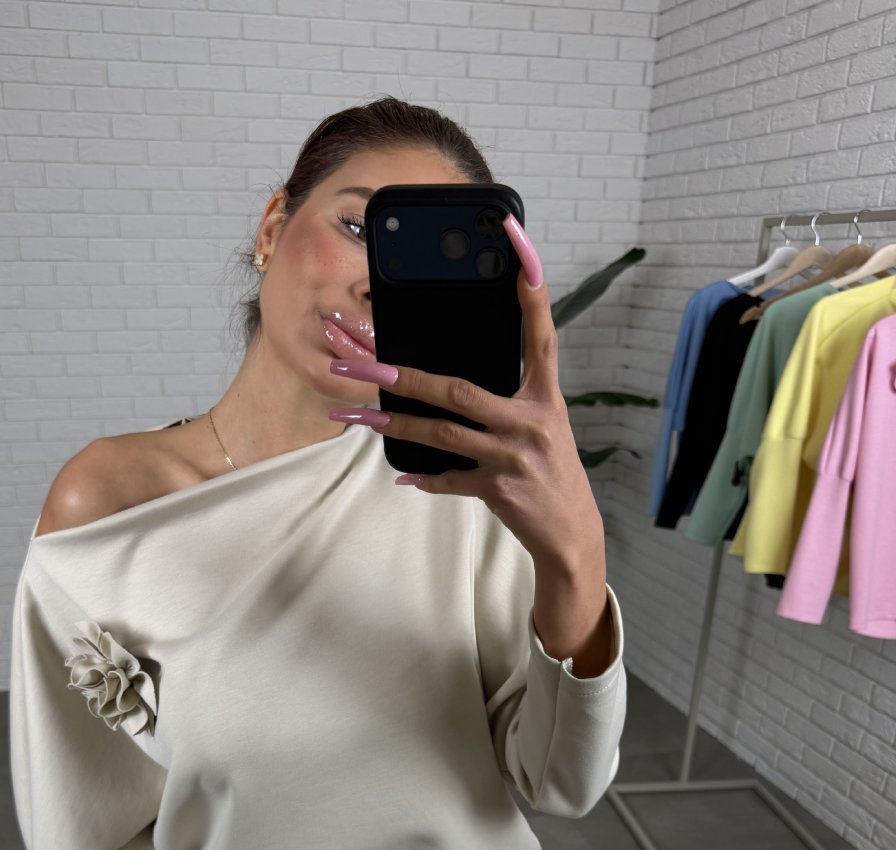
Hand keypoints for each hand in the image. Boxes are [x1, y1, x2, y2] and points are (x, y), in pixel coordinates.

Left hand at [327, 213, 604, 571]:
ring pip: (442, 432)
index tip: (517, 242)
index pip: (541, 334)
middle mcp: (531, 421)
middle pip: (459, 388)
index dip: (531, 289)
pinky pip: (450, 479)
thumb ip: (507, 398)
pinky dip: (425, 477)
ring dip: (393, 425)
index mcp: (545, 396)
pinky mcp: (500, 489)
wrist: (571, 533)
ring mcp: (514, 456)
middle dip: (403, 375)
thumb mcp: (541, 426)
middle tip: (358, 361)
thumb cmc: (549, 472)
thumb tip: (449, 381)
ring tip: (353, 417)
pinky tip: (401, 475)